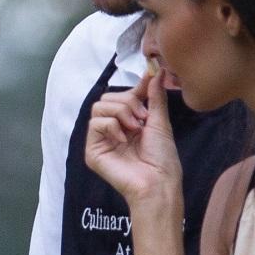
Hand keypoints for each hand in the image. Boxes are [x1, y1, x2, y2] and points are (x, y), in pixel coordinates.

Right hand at [84, 70, 180, 207]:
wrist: (158, 182)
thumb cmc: (162, 158)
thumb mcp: (160, 121)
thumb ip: (154, 96)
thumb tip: (154, 72)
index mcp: (129, 123)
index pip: (122, 96)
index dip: (134, 89)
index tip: (149, 80)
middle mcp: (113, 130)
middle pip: (107, 98)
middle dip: (128, 103)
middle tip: (142, 120)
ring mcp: (101, 140)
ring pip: (99, 107)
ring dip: (120, 113)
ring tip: (134, 129)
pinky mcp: (92, 150)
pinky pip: (94, 123)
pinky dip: (111, 126)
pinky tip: (123, 139)